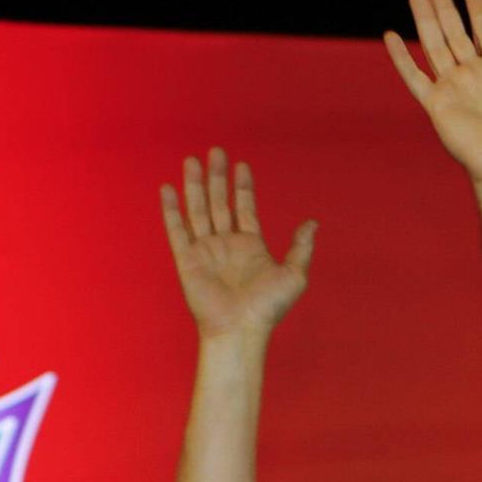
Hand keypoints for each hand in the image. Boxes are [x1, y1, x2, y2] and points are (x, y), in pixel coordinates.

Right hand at [162, 149, 315, 348]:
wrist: (239, 330)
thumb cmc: (267, 308)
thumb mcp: (295, 274)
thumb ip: (302, 247)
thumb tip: (313, 223)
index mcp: (250, 246)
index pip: (245, 208)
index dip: (243, 186)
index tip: (241, 165)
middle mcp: (226, 245)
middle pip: (219, 203)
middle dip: (218, 177)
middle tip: (216, 151)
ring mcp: (206, 251)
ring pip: (198, 210)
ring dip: (195, 186)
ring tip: (193, 161)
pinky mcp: (187, 261)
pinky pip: (177, 230)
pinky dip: (171, 210)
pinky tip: (168, 189)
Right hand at [386, 0, 481, 183]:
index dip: (478, 10)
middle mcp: (474, 77)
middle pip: (455, 32)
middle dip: (445, 7)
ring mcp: (454, 89)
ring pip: (434, 45)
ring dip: (425, 19)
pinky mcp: (437, 105)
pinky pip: (414, 77)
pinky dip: (401, 58)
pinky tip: (391, 37)